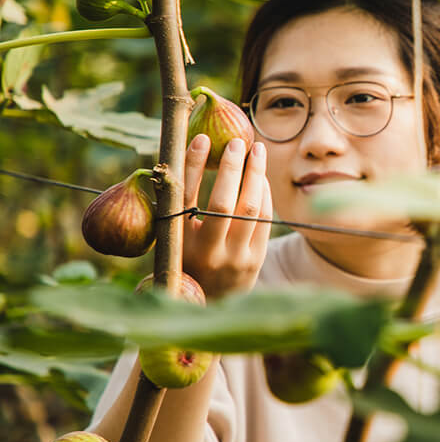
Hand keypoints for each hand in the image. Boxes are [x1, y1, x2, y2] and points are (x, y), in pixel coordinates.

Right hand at [182, 134, 271, 298]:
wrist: (210, 303)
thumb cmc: (187, 258)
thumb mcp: (173, 236)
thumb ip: (176, 202)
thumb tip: (186, 152)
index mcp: (178, 242)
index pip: (185, 197)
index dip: (194, 165)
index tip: (202, 138)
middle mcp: (206, 253)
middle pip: (224, 203)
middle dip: (232, 168)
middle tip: (237, 142)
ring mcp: (234, 258)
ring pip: (250, 209)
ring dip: (256, 175)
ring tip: (257, 151)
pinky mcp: (255, 260)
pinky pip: (264, 219)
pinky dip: (264, 194)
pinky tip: (262, 176)